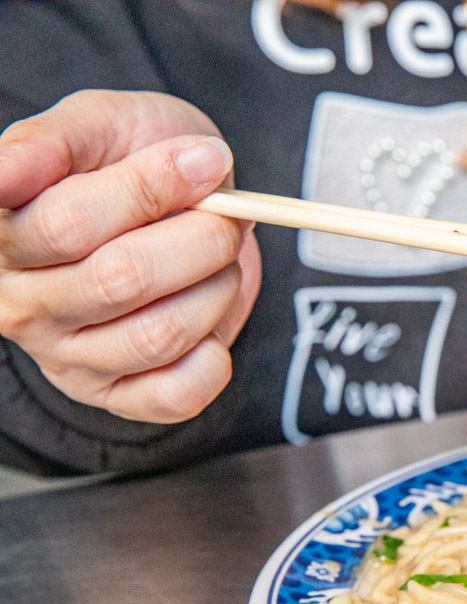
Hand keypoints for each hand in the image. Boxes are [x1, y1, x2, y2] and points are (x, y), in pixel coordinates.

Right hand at [0, 89, 261, 422]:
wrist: (180, 203)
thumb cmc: (128, 161)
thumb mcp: (97, 125)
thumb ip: (55, 140)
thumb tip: (8, 169)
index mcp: (4, 232)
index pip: (69, 224)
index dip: (152, 188)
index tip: (203, 161)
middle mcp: (22, 303)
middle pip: (122, 280)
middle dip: (202, 236)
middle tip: (227, 211)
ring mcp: (69, 358)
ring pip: (160, 334)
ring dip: (217, 287)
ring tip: (219, 259)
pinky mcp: (119, 396)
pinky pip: (177, 394)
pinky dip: (214, 358)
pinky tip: (211, 320)